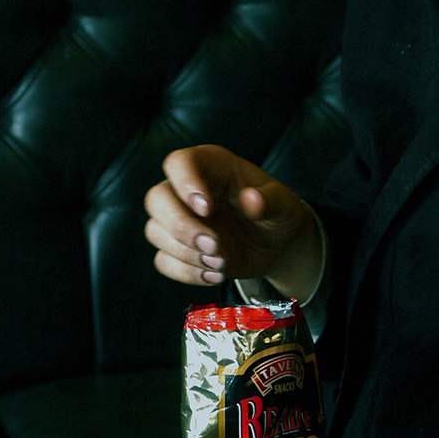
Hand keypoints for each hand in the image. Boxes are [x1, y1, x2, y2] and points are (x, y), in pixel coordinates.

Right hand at [144, 145, 320, 298]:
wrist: (276, 245)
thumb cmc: (276, 213)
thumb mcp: (283, 204)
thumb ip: (270, 200)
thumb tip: (252, 200)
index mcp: (210, 166)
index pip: (179, 163)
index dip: (185, 183)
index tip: (206, 208)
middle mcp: (186, 190)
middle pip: (156, 199)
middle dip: (181, 226)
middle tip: (215, 245)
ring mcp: (179, 219)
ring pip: (155, 231)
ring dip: (186, 252)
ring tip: (222, 262)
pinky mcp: (178, 248)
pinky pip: (164, 261)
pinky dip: (187, 272)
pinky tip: (215, 275)